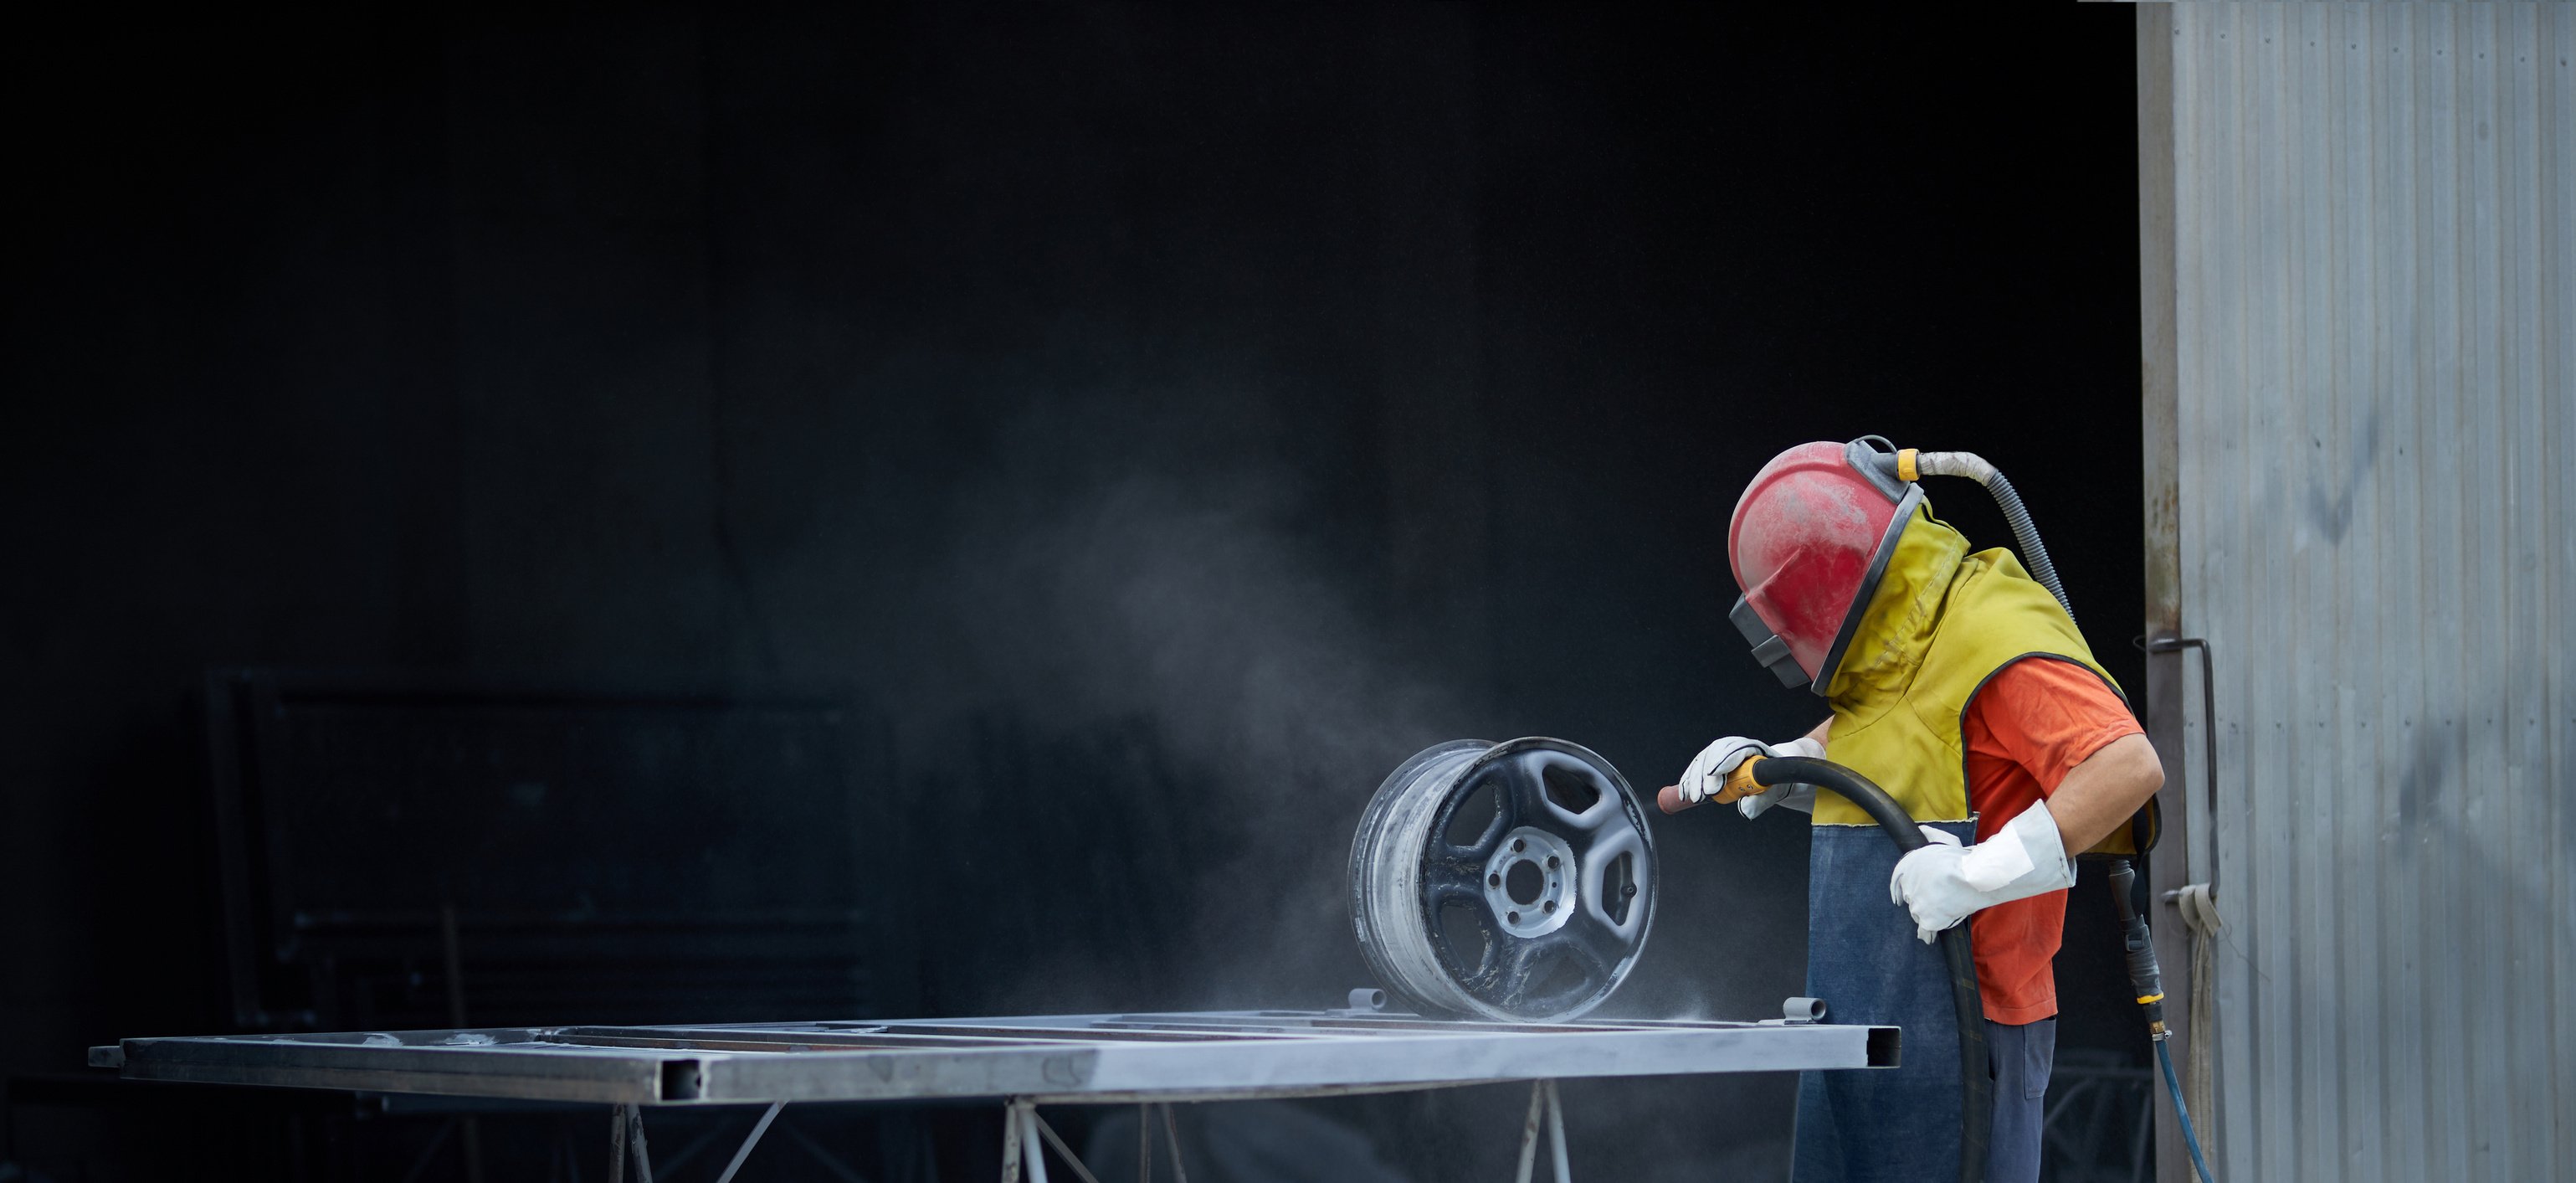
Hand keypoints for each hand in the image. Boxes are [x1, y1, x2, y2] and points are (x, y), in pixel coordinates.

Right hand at [1666, 735, 1823, 814]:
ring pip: (1704, 757)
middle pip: (1716, 751)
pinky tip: (1684, 791)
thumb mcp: (1775, 793)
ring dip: (1694, 776)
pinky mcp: (1714, 762)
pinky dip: (1689, 778)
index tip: (1714, 779)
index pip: (1737, 748)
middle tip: (1702, 794)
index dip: (1723, 761)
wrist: (1776, 777)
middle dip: (1705, 772)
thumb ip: (1761, 801)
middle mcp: (1737, 747)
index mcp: (1754, 749)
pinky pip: (1698, 766)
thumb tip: (1745, 810)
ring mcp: (1724, 753)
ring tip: (1691, 795)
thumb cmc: (1777, 782)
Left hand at [1887, 802, 2076, 943]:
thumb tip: (1922, 830)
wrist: (1969, 877)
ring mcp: (1917, 905)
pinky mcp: (1927, 920)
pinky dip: (1927, 934)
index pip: (1897, 881)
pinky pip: (1925, 930)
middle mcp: (1908, 887)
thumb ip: (1931, 835)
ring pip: (1918, 913)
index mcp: (1907, 868)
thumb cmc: (1958, 858)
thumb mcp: (1943, 840)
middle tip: (1932, 901)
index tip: (1898, 897)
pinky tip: (1928, 938)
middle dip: (1920, 900)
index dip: (1898, 889)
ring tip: (1936, 916)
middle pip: (1911, 898)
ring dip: (1926, 914)